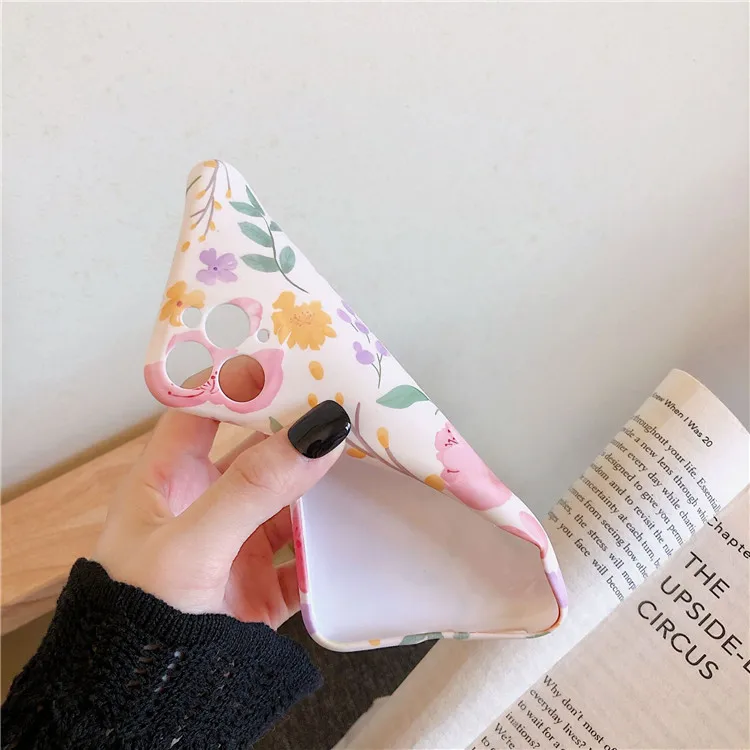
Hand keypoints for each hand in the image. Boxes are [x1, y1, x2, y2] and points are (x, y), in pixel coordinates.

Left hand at [93, 357, 350, 628]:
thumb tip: (320, 430)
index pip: (203, 410)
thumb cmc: (143, 613)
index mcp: (166, 480)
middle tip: (348, 404)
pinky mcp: (263, 586)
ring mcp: (235, 545)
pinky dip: (333, 542)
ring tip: (369, 456)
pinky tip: (362, 523)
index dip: (240, 382)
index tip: (291, 357)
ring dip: (323, 486)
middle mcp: (202, 505)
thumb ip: (254, 487)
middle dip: (298, 432)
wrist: (151, 707)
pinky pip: (306, 554)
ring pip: (288, 501)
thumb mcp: (192, 542)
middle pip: (257, 453)